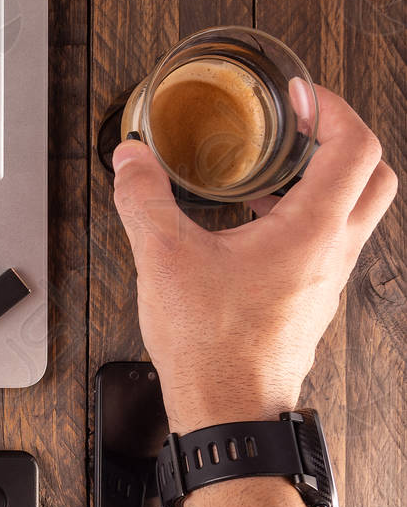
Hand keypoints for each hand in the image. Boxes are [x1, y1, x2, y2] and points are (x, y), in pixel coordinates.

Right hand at [111, 85, 396, 433]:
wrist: (228, 410)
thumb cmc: (212, 346)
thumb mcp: (163, 257)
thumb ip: (144, 198)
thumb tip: (132, 159)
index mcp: (312, 230)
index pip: (356, 146)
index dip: (331, 108)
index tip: (298, 97)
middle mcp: (332, 252)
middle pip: (373, 176)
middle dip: (342, 139)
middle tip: (302, 125)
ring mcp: (326, 279)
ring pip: (353, 212)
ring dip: (322, 181)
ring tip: (270, 172)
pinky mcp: (309, 301)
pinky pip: (325, 244)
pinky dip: (302, 219)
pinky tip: (252, 227)